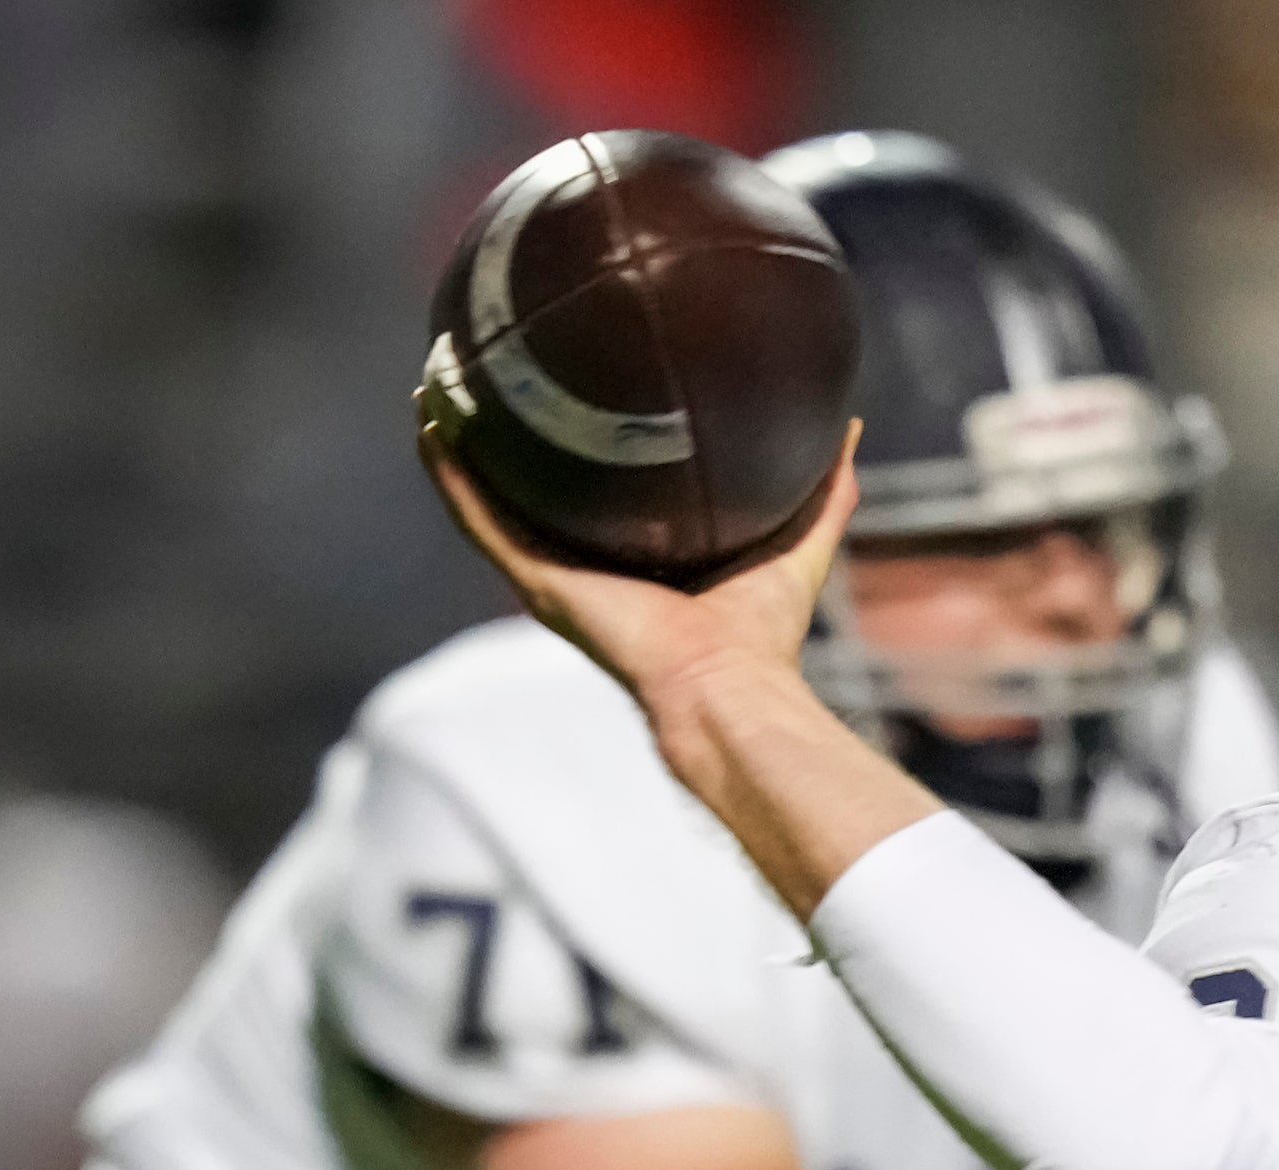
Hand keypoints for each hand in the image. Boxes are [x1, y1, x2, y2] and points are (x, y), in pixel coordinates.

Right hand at [417, 407, 860, 707]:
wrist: (728, 684)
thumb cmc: (763, 634)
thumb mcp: (797, 539)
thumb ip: (824, 489)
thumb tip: (848, 425)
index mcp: (636, 560)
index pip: (593, 497)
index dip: (573, 450)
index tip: (562, 391)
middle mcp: (585, 566)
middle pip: (528, 493)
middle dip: (502, 440)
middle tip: (482, 375)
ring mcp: (554, 574)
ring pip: (488, 499)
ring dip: (458, 445)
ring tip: (436, 386)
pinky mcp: (538, 582)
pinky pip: (480, 520)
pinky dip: (451, 474)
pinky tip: (430, 424)